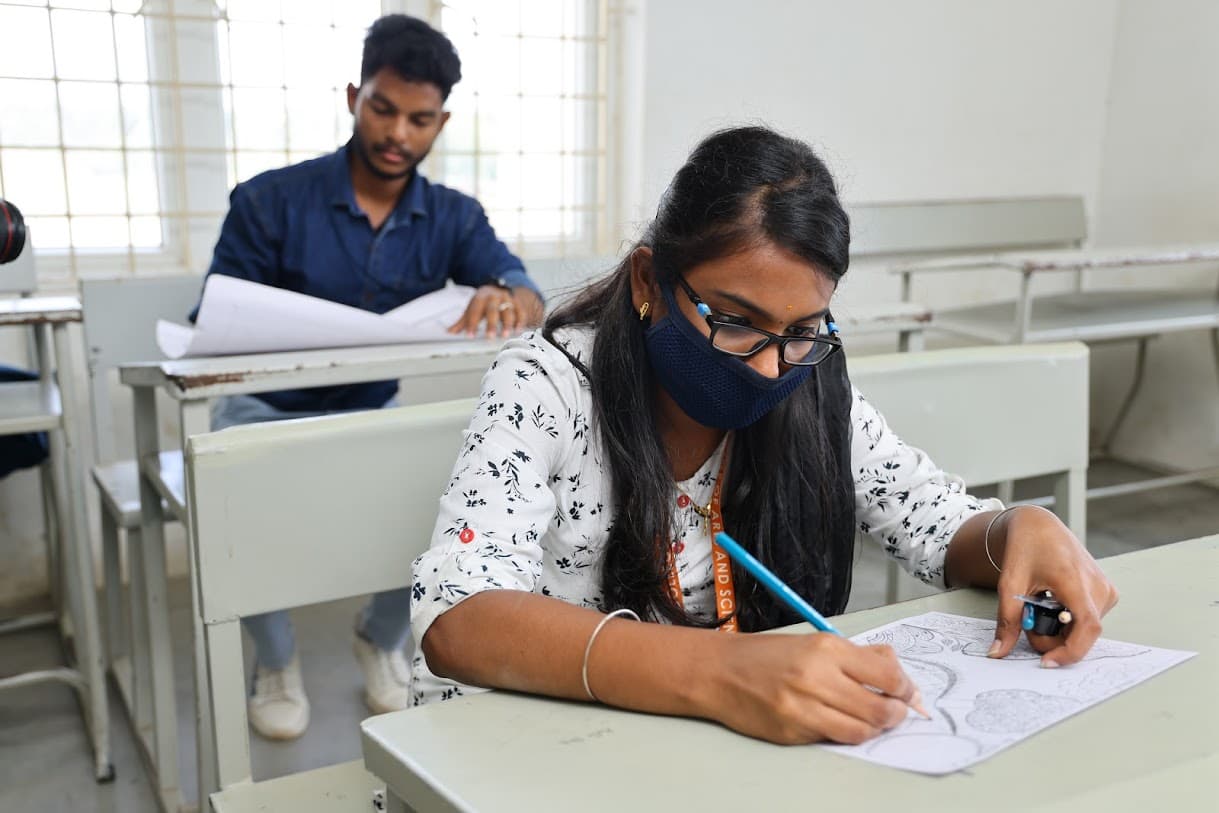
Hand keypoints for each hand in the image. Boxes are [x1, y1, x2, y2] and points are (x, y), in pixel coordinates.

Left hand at [448, 285, 544, 337]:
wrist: (500, 289)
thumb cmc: (484, 302)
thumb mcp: (472, 308)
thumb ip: (462, 321)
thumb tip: (450, 332)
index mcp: (480, 297)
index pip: (474, 311)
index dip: (472, 324)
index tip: (470, 335)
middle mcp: (494, 297)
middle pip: (492, 310)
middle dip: (491, 324)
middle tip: (490, 337)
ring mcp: (507, 299)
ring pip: (508, 311)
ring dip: (507, 324)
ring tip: (505, 335)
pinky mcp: (518, 303)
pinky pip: (520, 312)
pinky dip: (520, 321)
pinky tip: (518, 330)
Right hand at [705, 633, 920, 744]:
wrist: (720, 672)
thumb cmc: (766, 655)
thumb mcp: (814, 642)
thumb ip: (858, 656)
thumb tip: (898, 671)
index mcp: (826, 649)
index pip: (888, 675)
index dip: (906, 688)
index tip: (908, 692)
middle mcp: (816, 678)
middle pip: (880, 709)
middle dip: (897, 714)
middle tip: (897, 711)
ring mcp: (803, 710)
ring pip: (861, 731)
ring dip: (875, 729)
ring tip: (871, 720)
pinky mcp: (793, 734)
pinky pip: (833, 739)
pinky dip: (843, 733)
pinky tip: (837, 721)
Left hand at [988, 507, 1118, 667]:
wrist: (1040, 525)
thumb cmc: (1026, 547)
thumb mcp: (1010, 584)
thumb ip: (1007, 621)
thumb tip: (998, 652)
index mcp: (1076, 580)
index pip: (1086, 627)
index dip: (1069, 651)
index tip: (1047, 662)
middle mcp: (1099, 587)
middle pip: (1081, 633)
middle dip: (1052, 638)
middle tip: (1027, 623)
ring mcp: (1106, 590)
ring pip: (1084, 629)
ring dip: (1058, 629)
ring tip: (1039, 606)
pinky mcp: (1106, 593)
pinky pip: (1088, 619)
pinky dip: (1067, 621)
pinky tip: (1052, 604)